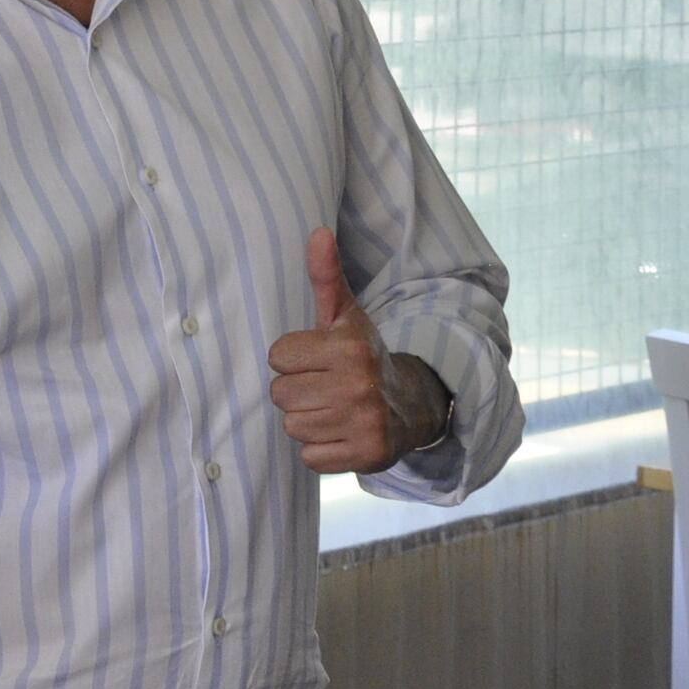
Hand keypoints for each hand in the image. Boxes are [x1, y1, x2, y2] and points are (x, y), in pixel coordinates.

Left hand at [267, 228, 444, 475]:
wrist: (411, 404)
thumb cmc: (362, 356)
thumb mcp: (345, 315)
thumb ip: (326, 276)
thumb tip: (318, 232)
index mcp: (348, 347)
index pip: (277, 358)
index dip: (292, 359)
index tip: (316, 359)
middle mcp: (358, 384)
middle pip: (281, 394)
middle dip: (297, 391)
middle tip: (324, 386)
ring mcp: (364, 422)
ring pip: (293, 426)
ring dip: (307, 420)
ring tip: (332, 408)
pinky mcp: (367, 455)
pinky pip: (310, 457)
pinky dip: (321, 449)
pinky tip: (341, 432)